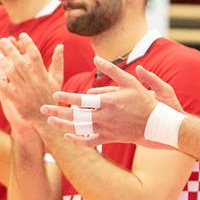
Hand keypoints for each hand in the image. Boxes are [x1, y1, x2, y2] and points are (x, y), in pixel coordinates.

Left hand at [0, 35, 61, 140]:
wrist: (46, 118)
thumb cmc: (52, 96)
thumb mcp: (57, 79)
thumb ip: (58, 62)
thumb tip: (60, 45)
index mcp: (43, 75)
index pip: (36, 56)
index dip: (28, 44)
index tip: (22, 35)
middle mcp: (34, 82)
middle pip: (20, 63)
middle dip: (11, 50)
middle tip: (3, 40)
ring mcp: (24, 91)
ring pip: (11, 73)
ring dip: (2, 62)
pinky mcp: (16, 100)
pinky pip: (4, 88)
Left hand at [42, 55, 183, 147]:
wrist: (156, 124)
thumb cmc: (144, 101)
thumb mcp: (130, 81)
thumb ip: (112, 69)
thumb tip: (96, 58)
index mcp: (108, 102)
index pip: (81, 99)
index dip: (66, 96)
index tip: (54, 94)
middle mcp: (104, 117)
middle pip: (75, 115)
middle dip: (57, 112)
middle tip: (42, 109)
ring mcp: (106, 129)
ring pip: (79, 129)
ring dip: (62, 125)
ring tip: (50, 122)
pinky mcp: (109, 138)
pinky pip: (90, 142)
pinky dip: (77, 140)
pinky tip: (67, 136)